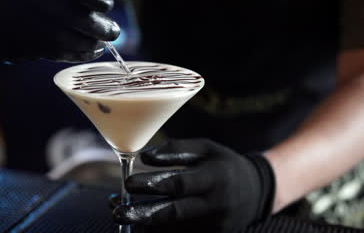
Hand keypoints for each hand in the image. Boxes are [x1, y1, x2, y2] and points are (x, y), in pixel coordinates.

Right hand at [0, 0, 119, 62]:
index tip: (106, 4)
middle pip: (67, 14)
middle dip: (96, 25)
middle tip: (113, 31)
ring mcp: (15, 22)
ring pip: (61, 37)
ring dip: (88, 43)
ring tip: (102, 44)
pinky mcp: (14, 45)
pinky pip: (51, 52)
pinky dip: (75, 54)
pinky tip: (90, 52)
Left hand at [112, 139, 275, 232]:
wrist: (256, 192)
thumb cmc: (224, 164)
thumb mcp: (206, 148)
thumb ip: (177, 150)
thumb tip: (145, 157)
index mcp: (216, 179)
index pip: (180, 184)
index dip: (153, 184)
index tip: (128, 182)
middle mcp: (217, 206)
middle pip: (175, 214)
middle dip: (142, 215)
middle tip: (117, 212)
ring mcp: (216, 227)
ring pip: (174, 230)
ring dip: (144, 223)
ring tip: (120, 211)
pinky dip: (158, 230)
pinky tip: (140, 222)